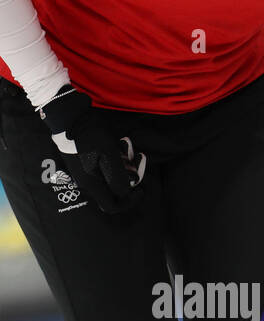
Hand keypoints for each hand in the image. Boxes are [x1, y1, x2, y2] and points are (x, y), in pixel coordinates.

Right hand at [37, 85, 144, 212]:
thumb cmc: (89, 135)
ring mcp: (84, 169)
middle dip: (131, 174)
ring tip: (127, 145)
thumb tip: (126, 191)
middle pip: (115, 188)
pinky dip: (115, 156)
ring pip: (112, 174)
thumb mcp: (109, 156)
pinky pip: (104, 164)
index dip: (129, 202)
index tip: (140, 188)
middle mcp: (87, 180)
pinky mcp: (84, 159)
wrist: (67, 114)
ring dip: (125, 162)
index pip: (112, 206)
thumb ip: (119, 178)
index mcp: (92, 184)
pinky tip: (119, 143)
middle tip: (138, 157)